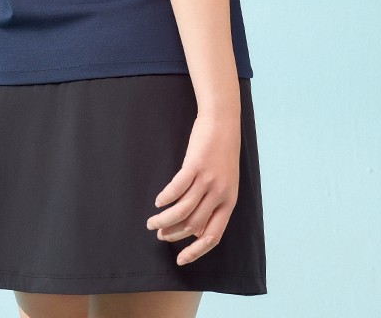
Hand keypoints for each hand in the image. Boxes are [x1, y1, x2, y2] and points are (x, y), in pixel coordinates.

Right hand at [146, 110, 240, 265]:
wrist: (223, 121)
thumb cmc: (222, 151)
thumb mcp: (225, 181)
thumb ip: (214, 203)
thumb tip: (196, 230)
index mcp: (229, 202)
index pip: (212, 236)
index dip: (196, 251)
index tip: (180, 260)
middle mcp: (219, 194)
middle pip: (193, 225)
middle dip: (174, 235)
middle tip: (160, 235)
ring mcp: (207, 180)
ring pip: (182, 210)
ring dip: (164, 220)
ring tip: (152, 223)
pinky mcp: (195, 166)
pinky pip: (177, 189)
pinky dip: (165, 198)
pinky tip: (158, 201)